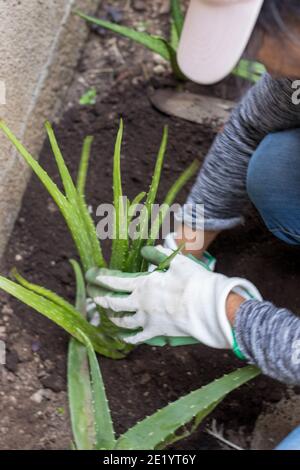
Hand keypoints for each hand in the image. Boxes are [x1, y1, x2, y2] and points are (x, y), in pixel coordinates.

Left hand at [87, 248, 261, 347]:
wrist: (208, 309)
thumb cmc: (194, 282)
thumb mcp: (177, 262)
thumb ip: (159, 254)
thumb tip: (146, 250)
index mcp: (143, 285)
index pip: (115, 281)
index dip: (101, 278)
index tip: (91, 275)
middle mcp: (140, 304)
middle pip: (114, 302)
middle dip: (100, 298)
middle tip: (92, 295)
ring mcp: (146, 320)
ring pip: (122, 321)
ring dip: (113, 317)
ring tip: (108, 315)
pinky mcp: (156, 333)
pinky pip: (136, 338)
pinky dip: (127, 337)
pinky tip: (122, 337)